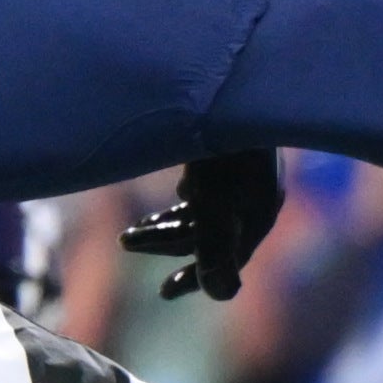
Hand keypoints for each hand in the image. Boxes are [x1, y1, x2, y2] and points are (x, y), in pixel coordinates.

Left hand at [126, 150, 284, 303]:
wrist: (239, 87)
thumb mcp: (217, 204)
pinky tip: (180, 192)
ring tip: (136, 224)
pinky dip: (187, 200)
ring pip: (205, 213)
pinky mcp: (234, 155)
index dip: (193, 280)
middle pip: (209, 237)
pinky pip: (210, 188)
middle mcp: (255, 202)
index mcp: (256, 218)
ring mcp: (246, 178)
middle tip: (126, 242)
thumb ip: (217, 250)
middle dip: (164, 244)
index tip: (163, 293)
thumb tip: (223, 295)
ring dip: (169, 222)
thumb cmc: (226, 153)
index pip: (224, 263)